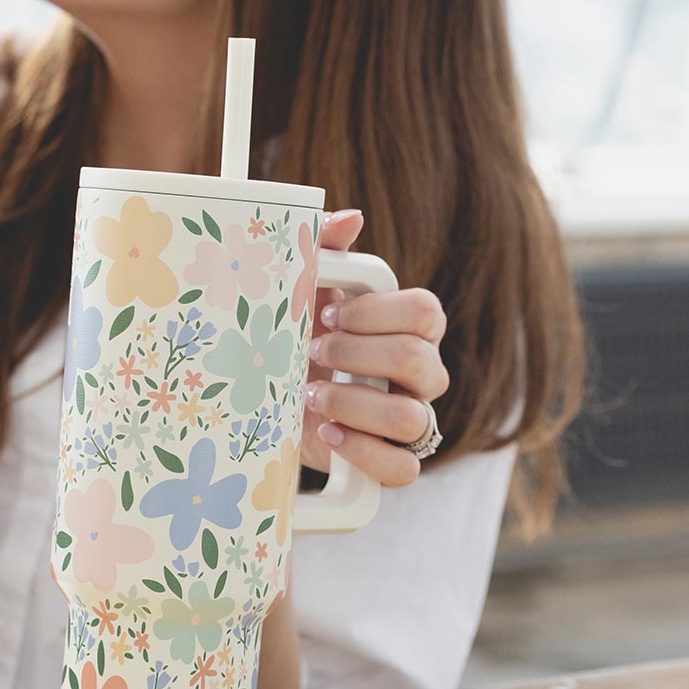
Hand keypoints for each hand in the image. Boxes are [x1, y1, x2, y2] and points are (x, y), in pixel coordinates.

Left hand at [300, 209, 448, 488]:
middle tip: (314, 350)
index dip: (375, 312)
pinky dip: (363, 452)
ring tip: (313, 394)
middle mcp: (419, 372)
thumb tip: (352, 219)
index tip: (327, 311)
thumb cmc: (293, 330)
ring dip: (354, 403)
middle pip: (420, 361)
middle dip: (357, 354)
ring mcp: (408, 418)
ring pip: (412, 418)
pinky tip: (327, 432)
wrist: (263, 391)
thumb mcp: (300, 285)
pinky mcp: (387, 461)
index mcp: (407, 326)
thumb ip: (323, 246)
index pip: (425, 312)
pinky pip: (403, 469)